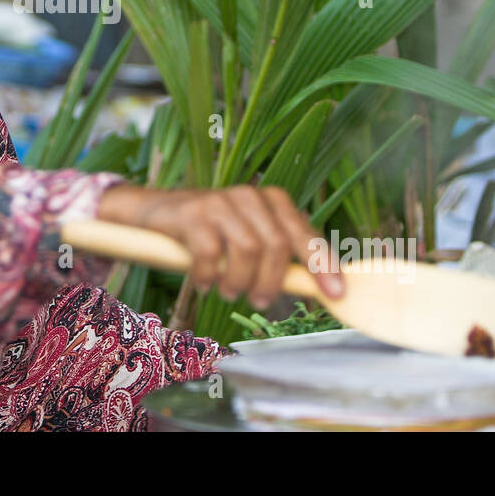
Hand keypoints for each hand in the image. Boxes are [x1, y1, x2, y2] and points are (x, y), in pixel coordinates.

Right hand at [96, 182, 343, 308]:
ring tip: (228, 290)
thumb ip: (277, 256)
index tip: (337, 294)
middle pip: (276, 246)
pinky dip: (208, 276)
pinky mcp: (193, 214)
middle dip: (271, 282)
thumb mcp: (248, 239)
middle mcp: (249, 195)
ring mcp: (220, 202)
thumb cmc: (211, 232)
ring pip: (247, 251)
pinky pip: (211, 254)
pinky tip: (203, 282)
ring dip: (239, 281)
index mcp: (272, 200)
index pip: (305, 234)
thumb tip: (315, 287)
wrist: (157, 212)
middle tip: (259, 299)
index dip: (323, 265)